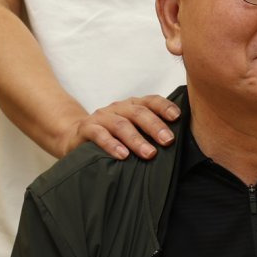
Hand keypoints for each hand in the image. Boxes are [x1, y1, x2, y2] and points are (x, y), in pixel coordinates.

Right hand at [60, 95, 179, 159]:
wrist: (76, 137)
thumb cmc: (113, 136)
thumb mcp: (132, 130)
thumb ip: (150, 132)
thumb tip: (181, 146)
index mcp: (132, 106)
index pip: (151, 101)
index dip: (164, 107)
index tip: (177, 117)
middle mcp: (118, 108)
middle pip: (138, 113)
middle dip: (155, 126)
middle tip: (168, 141)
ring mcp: (102, 117)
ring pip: (121, 125)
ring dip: (137, 139)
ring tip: (149, 154)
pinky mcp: (86, 129)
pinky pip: (99, 135)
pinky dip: (112, 145)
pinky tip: (122, 155)